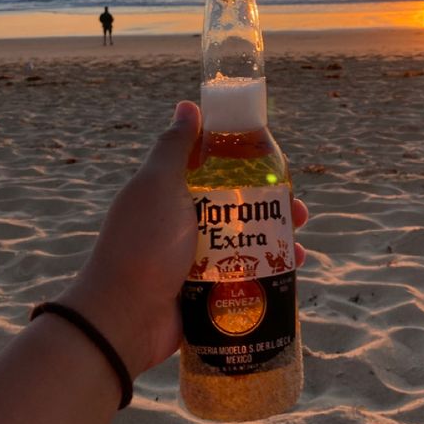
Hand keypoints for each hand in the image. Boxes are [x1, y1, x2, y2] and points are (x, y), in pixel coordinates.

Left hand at [62, 101, 306, 378]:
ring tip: (298, 245)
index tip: (275, 162)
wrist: (124, 318)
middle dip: (273, 206)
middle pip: (240, 206)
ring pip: (248, 241)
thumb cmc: (143, 243)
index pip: (216, 168)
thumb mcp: (158, 185)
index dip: (248, 161)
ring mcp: (198, 259)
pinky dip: (270, 271)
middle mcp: (186, 222)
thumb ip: (174, 147)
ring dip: (278, 240)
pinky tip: (293, 269)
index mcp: (173, 193)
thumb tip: (188, 105)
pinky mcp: (208, 290)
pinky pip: (246, 275)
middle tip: (297, 210)